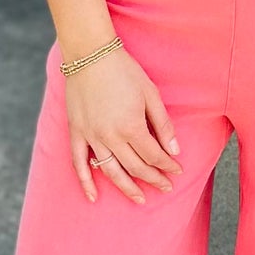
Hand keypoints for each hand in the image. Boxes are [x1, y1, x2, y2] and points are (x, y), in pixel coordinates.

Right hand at [64, 44, 182, 203]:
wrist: (90, 54)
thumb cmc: (124, 71)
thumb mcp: (151, 94)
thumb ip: (163, 124)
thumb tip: (174, 151)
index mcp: (132, 127)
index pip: (154, 156)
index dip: (168, 166)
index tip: (177, 171)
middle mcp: (111, 137)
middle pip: (135, 167)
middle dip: (153, 179)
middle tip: (166, 187)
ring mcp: (91, 137)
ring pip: (111, 171)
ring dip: (127, 187)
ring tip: (140, 199)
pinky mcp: (76, 133)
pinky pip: (79, 163)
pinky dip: (86, 182)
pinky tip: (94, 197)